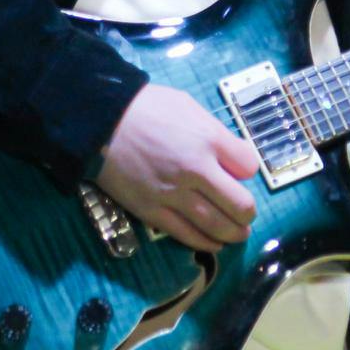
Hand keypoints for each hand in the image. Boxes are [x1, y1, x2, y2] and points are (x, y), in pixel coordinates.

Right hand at [94, 84, 261, 253]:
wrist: (101, 123)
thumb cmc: (146, 108)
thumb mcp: (188, 106)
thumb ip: (213, 132)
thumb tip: (233, 154)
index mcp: (208, 140)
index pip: (248, 166)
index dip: (248, 170)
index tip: (241, 172)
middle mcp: (196, 170)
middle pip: (239, 204)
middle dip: (247, 213)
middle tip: (247, 215)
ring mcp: (173, 194)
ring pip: (215, 225)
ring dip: (233, 233)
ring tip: (238, 234)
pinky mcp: (152, 211)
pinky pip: (186, 234)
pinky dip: (204, 242)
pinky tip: (213, 243)